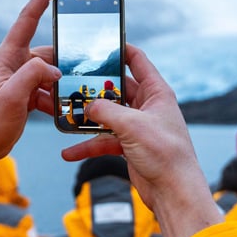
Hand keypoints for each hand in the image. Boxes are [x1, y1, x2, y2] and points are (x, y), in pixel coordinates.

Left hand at [0, 0, 66, 203]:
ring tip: (70, 95)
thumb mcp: (12, 96)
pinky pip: (49, 89)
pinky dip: (57, 98)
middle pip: (49, 50)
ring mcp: (21, 79)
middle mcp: (15, 62)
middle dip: (65, 59)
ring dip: (62, 83)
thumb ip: (34, 75)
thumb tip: (55, 69)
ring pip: (52, 72)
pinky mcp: (27, 94)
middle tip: (81, 66)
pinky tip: (61, 110)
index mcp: (7, 55)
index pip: (28, 18)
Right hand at [60, 44, 222, 236]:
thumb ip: (105, 111)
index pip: (137, 60)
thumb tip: (87, 105)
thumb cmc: (164, 154)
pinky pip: (105, 140)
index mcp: (157, 92)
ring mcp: (138, 126)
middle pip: (116, 89)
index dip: (119, 49)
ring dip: (87, 118)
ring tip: (63, 116)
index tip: (97, 43)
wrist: (173, 192)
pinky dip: (88, 145)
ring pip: (107, 115)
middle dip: (94, 88)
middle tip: (71, 82)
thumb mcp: (131, 126)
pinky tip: (69, 152)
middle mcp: (148, 106)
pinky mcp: (130, 146)